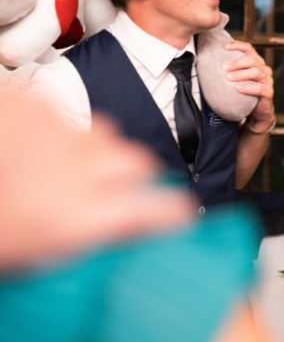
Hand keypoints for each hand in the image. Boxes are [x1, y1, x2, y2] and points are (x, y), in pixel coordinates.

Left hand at [0, 91, 193, 269]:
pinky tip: (34, 145)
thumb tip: (129, 224)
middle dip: (133, 172)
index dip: (171, 210)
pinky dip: (61, 131)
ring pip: (107, 132)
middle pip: (137, 161)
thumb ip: (95, 232)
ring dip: (98, 148)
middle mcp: (71, 170)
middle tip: (110, 184)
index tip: (181, 211)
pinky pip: (70, 117)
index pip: (151, 209)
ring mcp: (52, 131)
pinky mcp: (32, 103)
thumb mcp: (40, 249)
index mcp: (73, 219)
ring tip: (62, 162)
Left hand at [223, 40, 274, 131]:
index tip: (225, 47)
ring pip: (256, 72)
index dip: (238, 45)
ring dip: (241, 74)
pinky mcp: (268, 93)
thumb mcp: (239, 79)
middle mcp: (264, 69)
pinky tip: (239, 88)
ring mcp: (268, 81)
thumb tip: (207, 64)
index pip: (249, 49)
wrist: (258, 112)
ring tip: (229, 77)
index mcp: (257, 62)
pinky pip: (260, 88)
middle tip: (223, 67)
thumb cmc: (246, 93)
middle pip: (252, 60)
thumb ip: (230, 71)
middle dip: (237, 62)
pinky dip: (248, 87)